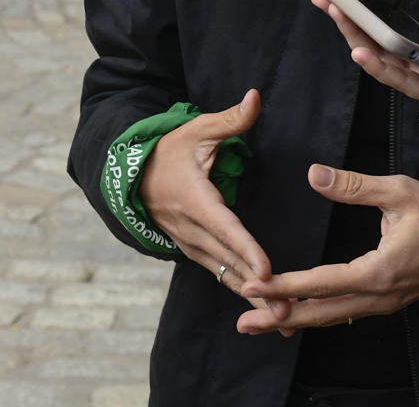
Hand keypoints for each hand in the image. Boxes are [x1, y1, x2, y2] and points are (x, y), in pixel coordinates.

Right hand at [138, 90, 291, 328]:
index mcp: (196, 201)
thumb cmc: (169, 150)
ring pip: (225, 274)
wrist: (130, 177)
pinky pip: (220, 273)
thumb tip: (256, 97)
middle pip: (230, 261)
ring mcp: (191, 244)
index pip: (226, 228)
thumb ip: (231, 120)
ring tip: (282, 321)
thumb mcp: (197, 130)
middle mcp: (192, 229)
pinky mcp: (194, 251)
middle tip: (288, 310)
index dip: (247, 249)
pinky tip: (263, 311)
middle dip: (258, 287)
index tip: (268, 272)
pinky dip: (240, 291)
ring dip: (252, 298)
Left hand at [237, 165, 418, 333]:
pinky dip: (317, 314)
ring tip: (258, 322)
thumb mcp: (399, 191)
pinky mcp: (386, 302)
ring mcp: (383, 304)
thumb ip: (353, 185)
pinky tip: (298, 313)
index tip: (254, 285)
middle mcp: (378, 296)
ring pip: (331, 317)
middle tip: (243, 322)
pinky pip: (345, 313)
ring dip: (295, 319)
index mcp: (379, 271)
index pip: (322, 282)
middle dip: (279, 317)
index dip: (285, 285)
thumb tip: (314, 174)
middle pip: (321, 313)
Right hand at [309, 0, 418, 107]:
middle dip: (347, 22)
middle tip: (327, 2)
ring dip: (358, 43)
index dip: (354, 10)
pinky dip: (383, 69)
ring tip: (341, 22)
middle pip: (375, 44)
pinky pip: (407, 82)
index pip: (379, 25)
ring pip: (385, 63)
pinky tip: (365, 53)